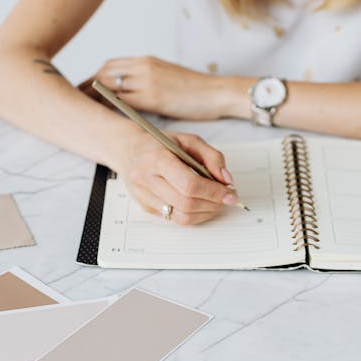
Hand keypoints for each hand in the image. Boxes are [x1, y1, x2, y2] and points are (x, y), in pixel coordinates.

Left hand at [94, 56, 227, 119]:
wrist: (216, 92)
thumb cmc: (196, 89)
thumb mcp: (168, 76)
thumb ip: (149, 78)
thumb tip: (134, 90)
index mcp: (147, 61)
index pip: (111, 65)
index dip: (95, 76)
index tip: (84, 87)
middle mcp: (144, 67)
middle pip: (105, 73)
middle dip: (87, 86)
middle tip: (76, 98)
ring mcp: (147, 80)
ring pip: (110, 86)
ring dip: (93, 97)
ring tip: (82, 108)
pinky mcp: (153, 97)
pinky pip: (122, 101)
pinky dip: (108, 107)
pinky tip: (101, 115)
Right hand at [116, 130, 237, 224]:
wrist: (130, 150)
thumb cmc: (160, 144)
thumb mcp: (189, 141)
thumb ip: (212, 157)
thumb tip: (226, 180)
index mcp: (156, 158)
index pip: (189, 184)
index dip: (214, 192)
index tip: (230, 193)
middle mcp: (146, 179)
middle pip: (186, 203)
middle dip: (213, 203)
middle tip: (226, 198)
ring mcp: (143, 196)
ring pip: (181, 216)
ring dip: (205, 212)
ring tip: (215, 202)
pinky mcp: (145, 207)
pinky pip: (174, 219)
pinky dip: (194, 215)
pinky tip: (201, 205)